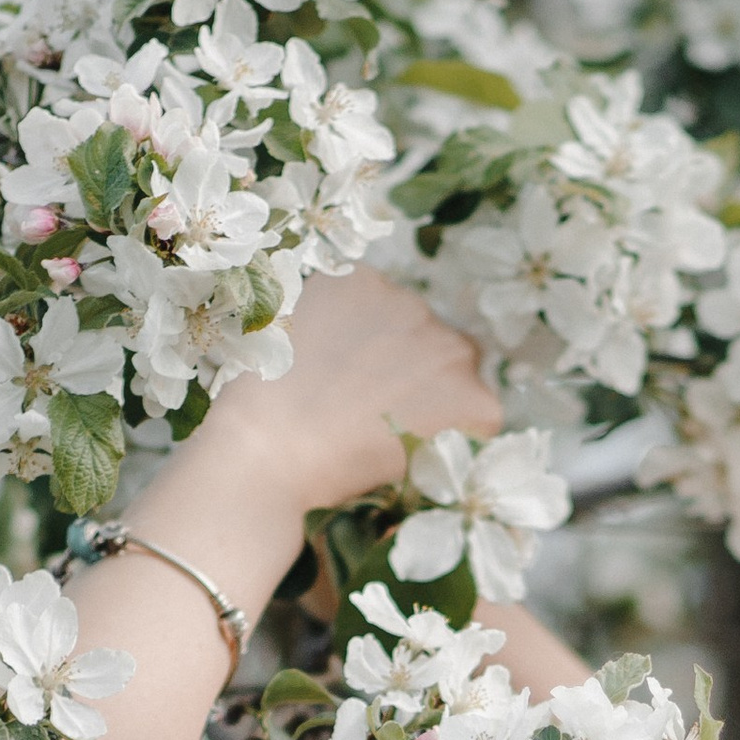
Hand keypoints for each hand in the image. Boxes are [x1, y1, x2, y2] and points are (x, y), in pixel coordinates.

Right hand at [176, 265, 500, 523]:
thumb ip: (325, 327)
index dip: (382, 358)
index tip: (362, 389)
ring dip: (440, 405)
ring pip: (460, 377)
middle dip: (416, 377)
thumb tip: (349, 351)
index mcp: (362, 282)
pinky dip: (460, 441)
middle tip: (381, 420)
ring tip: (397, 441)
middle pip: (432, 343)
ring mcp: (444, 346)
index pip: (393, 318)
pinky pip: (481, 420)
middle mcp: (411, 302)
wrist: (269, 449)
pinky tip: (420, 458)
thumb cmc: (258, 407)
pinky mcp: (468, 396)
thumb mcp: (280, 336)